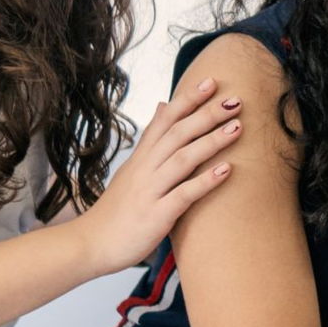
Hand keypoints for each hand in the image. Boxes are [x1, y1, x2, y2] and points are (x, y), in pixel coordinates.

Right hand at [76, 76, 242, 274]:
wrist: (89, 245)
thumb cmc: (118, 208)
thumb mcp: (133, 168)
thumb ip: (151, 139)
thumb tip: (163, 105)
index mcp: (142, 156)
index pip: (165, 119)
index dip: (188, 99)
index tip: (211, 81)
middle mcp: (145, 169)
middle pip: (177, 134)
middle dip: (206, 114)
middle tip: (236, 100)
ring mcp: (150, 191)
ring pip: (183, 159)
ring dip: (211, 142)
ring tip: (238, 127)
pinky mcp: (156, 215)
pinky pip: (183, 195)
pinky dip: (205, 181)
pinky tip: (227, 170)